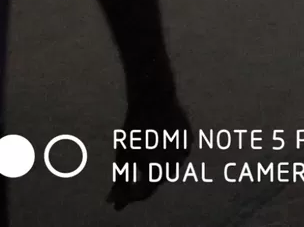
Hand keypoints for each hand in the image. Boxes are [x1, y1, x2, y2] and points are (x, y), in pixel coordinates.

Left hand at [107, 96, 190, 210]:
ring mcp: (184, 152)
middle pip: (156, 180)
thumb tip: (113, 203)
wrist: (155, 99)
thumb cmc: (134, 129)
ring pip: (169, 168)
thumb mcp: (123, 157)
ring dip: (157, 166)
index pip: (143, 193)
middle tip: (132, 167)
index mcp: (156, 170)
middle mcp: (174, 164)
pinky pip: (178, 154)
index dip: (130, 195)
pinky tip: (159, 142)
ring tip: (146, 151)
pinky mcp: (189, 140)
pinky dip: (168, 154)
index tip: (121, 193)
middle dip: (144, 178)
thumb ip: (120, 183)